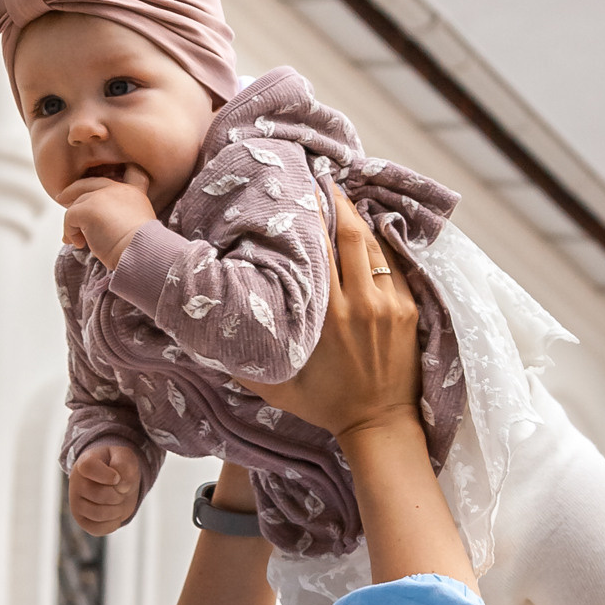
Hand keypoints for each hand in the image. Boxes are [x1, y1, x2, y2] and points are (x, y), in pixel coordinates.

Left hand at [59, 174, 155, 269]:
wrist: (141, 251)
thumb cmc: (139, 247)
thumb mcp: (139, 225)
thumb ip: (121, 217)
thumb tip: (97, 225)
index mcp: (134, 192)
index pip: (130, 171)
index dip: (119, 170)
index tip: (108, 175)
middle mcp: (117, 189)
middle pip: (89, 183)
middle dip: (73, 190)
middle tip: (62, 198)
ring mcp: (101, 196)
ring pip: (77, 204)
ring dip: (73, 223)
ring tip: (78, 241)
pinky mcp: (87, 208)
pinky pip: (69, 217)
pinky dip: (70, 232)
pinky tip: (79, 244)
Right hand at [67, 442, 142, 534]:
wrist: (114, 481)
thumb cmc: (117, 467)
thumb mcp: (125, 457)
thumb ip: (125, 465)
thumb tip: (122, 486)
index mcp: (84, 463)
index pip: (89, 467)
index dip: (107, 475)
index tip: (116, 477)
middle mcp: (75, 483)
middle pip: (99, 494)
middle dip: (118, 494)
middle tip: (121, 490)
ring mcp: (76, 504)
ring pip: (98, 514)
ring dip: (117, 510)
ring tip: (118, 501)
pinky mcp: (82, 521)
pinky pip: (98, 529)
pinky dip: (113, 523)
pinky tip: (115, 513)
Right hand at [260, 197, 466, 590]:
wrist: (380, 425)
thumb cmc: (323, 405)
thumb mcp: (273, 387)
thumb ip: (239, 358)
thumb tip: (196, 335)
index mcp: (325, 317)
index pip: (317, 250)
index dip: (307, 215)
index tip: (295, 190)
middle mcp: (359, 303)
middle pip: (350, 233)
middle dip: (336, 201)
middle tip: (319, 179)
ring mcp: (389, 303)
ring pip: (374, 244)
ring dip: (359, 217)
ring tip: (341, 195)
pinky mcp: (408, 308)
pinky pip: (394, 263)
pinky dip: (380, 241)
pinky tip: (369, 226)